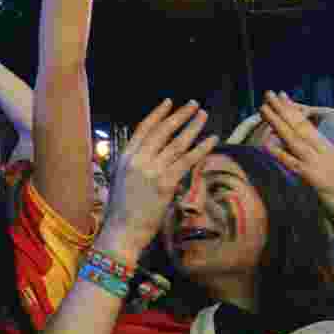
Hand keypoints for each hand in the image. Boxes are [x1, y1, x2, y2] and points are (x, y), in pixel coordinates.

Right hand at [100, 100, 217, 257]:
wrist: (121, 231)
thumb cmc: (121, 210)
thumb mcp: (121, 180)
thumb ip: (134, 164)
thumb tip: (151, 155)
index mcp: (124, 157)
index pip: (143, 128)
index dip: (158, 113)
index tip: (169, 102)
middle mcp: (137, 160)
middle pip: (163, 130)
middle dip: (180, 115)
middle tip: (194, 105)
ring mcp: (151, 170)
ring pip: (177, 143)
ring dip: (193, 127)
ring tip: (204, 116)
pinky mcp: (165, 183)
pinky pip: (186, 161)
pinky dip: (201, 148)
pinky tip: (212, 140)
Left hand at [259, 91, 333, 233]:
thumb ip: (329, 156)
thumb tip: (325, 146)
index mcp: (328, 149)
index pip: (308, 125)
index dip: (293, 110)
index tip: (281, 97)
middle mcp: (324, 152)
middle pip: (300, 127)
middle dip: (282, 110)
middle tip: (268, 94)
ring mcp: (319, 164)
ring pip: (294, 139)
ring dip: (277, 123)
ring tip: (263, 108)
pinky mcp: (314, 179)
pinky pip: (293, 164)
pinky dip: (279, 153)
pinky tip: (266, 144)